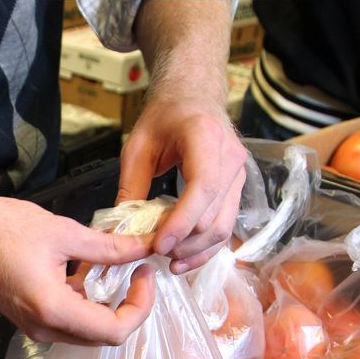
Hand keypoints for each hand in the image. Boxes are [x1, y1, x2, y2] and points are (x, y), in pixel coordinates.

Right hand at [0, 195, 155, 345]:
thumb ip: (108, 248)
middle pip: (103, 336)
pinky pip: (69, 321)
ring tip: (117, 267)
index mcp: (53, 310)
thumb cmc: (0, 228)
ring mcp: (34, 326)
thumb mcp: (63, 233)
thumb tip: (145, 248)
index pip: (114, 331)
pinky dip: (87, 301)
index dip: (140, 306)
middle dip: (129, 306)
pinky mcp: (28, 318)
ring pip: (87, 331)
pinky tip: (89, 271)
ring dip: (108, 304)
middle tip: (139, 270)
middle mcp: (44, 328)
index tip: (145, 273)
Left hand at [118, 94, 246, 273]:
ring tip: (168, 261)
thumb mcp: (138, 146)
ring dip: (196, 250)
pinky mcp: (236, 189)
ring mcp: (238, 175)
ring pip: (223, 227)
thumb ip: (131, 186)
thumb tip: (121, 229)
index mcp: (205, 138)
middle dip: (184, 241)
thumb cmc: (165, 116)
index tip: (158, 244)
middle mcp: (230, 158)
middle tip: (154, 254)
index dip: (181, 221)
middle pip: (213, 215)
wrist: (192, 97)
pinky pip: (225, 226)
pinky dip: (205, 247)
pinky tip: (183, 258)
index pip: (203, 187)